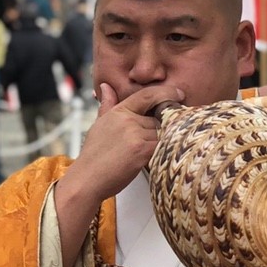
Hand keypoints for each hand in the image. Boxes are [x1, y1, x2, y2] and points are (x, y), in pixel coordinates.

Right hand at [63, 82, 179, 204]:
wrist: (87, 179)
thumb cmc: (94, 156)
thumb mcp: (99, 125)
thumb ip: (107, 105)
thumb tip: (106, 87)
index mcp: (119, 112)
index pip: (147, 95)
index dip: (166, 92)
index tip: (179, 94)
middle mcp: (127, 120)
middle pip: (159, 119)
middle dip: (162, 129)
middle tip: (160, 140)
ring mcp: (135, 134)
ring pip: (163, 133)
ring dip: (163, 142)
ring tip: (154, 153)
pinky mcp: (142, 151)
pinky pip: (163, 145)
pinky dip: (164, 151)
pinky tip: (159, 158)